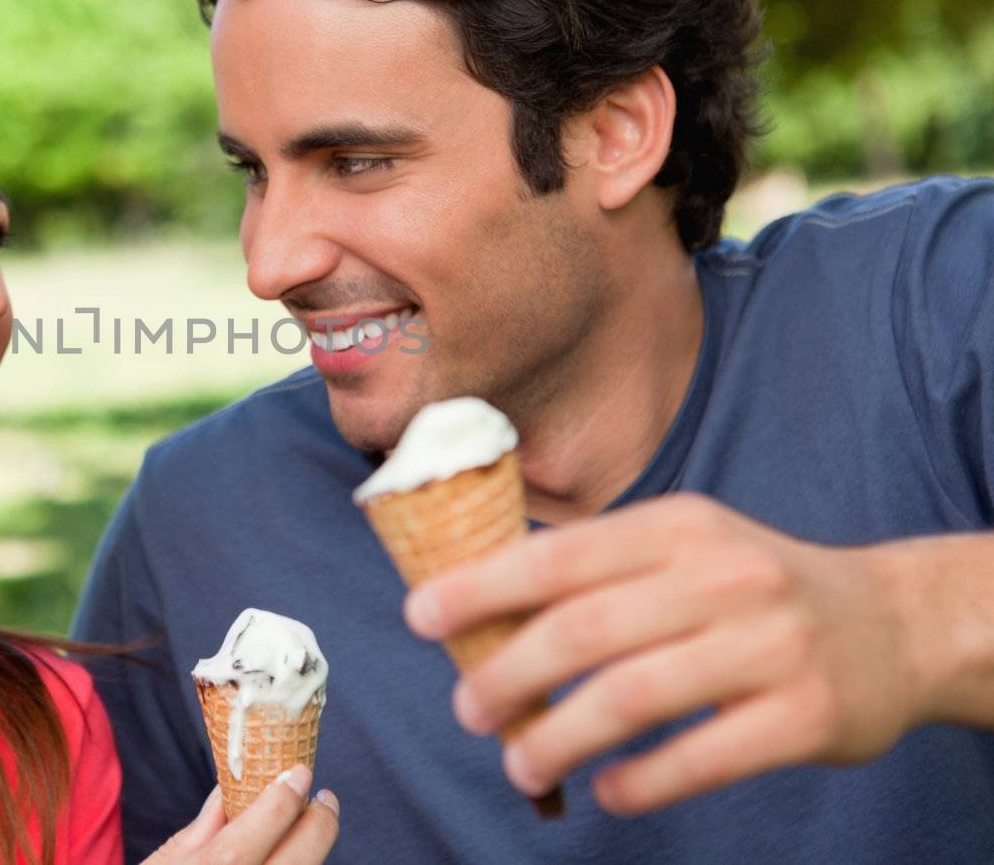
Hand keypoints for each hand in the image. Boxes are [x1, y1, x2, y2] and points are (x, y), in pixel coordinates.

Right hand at [144, 765, 339, 864]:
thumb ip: (199, 831)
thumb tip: (229, 788)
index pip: (254, 836)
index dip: (282, 801)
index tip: (299, 773)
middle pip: (298, 863)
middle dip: (319, 825)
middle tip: (324, 799)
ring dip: (313, 854)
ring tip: (308, 831)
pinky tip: (295, 860)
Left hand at [404, 494, 922, 814]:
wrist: (893, 623)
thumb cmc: (753, 587)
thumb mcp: (685, 546)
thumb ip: (600, 567)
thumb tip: (478, 600)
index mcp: (679, 527)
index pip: (560, 555)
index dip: (483, 587)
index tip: (422, 617)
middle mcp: (724, 577)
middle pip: (585, 630)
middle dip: (508, 674)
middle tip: (467, 708)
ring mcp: (769, 647)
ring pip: (633, 699)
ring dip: (559, 737)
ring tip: (520, 762)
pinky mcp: (804, 717)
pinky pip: (700, 758)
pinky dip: (639, 782)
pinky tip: (604, 789)